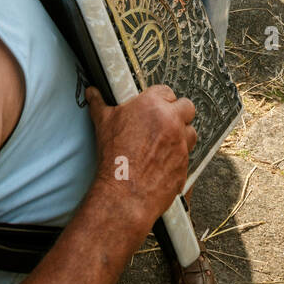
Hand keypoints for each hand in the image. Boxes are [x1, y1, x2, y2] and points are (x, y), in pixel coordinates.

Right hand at [86, 84, 195, 232]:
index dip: (160, 99)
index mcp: (153, 105)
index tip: (154, 107)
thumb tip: (92, 93)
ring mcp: (181, 143)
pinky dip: (179, 158)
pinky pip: (187, 156)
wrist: (125, 192)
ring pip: (191, 132)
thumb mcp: (103, 123)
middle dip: (178, 113)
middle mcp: (172, 121)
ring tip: (166, 143)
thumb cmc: (115, 157)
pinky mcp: (185, 164)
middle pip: (187, 107)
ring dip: (182, 135)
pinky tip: (163, 162)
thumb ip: (99, 104)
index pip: (166, 91)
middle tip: (165, 123)